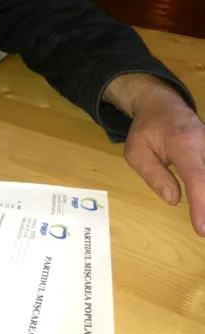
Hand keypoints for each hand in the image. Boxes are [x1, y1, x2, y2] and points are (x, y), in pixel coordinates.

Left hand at [124, 82, 204, 235]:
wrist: (162, 104)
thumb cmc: (146, 129)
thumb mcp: (136, 151)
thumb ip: (153, 175)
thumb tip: (174, 199)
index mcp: (183, 143)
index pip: (197, 177)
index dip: (202, 204)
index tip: (202, 229)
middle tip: (202, 229)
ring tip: (202, 218)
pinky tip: (203, 205)